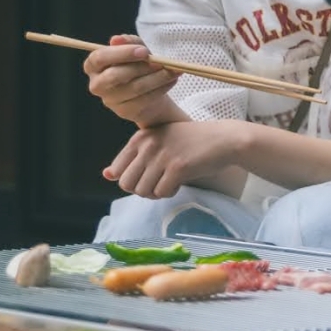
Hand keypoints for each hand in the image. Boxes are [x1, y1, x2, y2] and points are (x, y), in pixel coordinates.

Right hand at [85, 34, 180, 126]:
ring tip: (173, 70)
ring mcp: (110, 100)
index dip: (121, 53)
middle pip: (114, 76)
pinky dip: (161, 88)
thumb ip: (129, 42)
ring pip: (134, 88)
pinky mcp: (124, 111)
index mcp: (94, 65)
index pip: (99, 58)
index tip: (144, 51)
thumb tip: (116, 39)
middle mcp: (97, 84)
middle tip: (161, 62)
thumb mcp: (136, 50)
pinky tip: (171, 80)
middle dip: (140, 67)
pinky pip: (144, 100)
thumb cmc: (137, 66)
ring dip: (157, 78)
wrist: (148, 92)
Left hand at [105, 120, 247, 199]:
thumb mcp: (158, 142)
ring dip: (156, 192)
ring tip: (169, 182)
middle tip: (158, 183)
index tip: (148, 175)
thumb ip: (133, 157)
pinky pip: (161, 193)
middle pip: (127, 184)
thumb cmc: (191, 142)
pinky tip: (179, 182)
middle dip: (142, 189)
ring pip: (143, 191)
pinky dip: (169, 193)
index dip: (132, 180)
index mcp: (140, 138)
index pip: (118, 170)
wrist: (223, 140)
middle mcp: (148, 145)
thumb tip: (107, 175)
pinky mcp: (177, 168)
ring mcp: (162, 156)